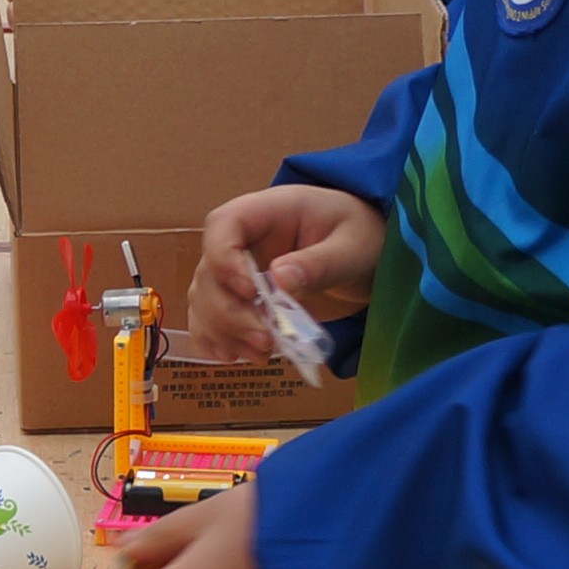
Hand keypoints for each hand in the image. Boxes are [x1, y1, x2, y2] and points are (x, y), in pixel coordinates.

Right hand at [180, 185, 381, 362]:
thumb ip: (318, 263)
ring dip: (223, 332)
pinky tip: (234, 356)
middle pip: (208, 272)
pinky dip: (214, 339)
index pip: (223, 225)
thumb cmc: (359, 236)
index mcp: (266, 212)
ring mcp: (236, 270)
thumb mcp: (350, 246)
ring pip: (204, 299)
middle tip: (265, 339)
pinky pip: (209, 317)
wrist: (365, 252)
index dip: (224, 259)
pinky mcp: (239, 297)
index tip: (251, 292)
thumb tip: (280, 279)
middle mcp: (242, 240)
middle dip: (229, 312)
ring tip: (262, 354)